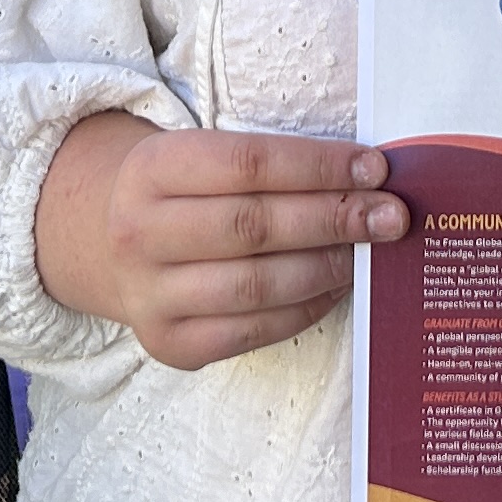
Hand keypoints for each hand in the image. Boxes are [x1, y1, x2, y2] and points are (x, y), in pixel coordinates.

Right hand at [32, 112, 404, 369]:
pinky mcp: (169, 344)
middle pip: (254, 226)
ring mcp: (150, 295)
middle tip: (391, 216)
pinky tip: (333, 287)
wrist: (109, 247)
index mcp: (152, 168)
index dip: (318, 166)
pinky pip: (251, 331)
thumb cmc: (184, 193)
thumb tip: (368, 179)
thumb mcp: (203, 158)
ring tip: (368, 254)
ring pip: (256, 284)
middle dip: (334, 219)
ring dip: (325, 267)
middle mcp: (139, 232)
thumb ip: (272, 165)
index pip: (249, 163)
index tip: (376, 169)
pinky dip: (302, 309)